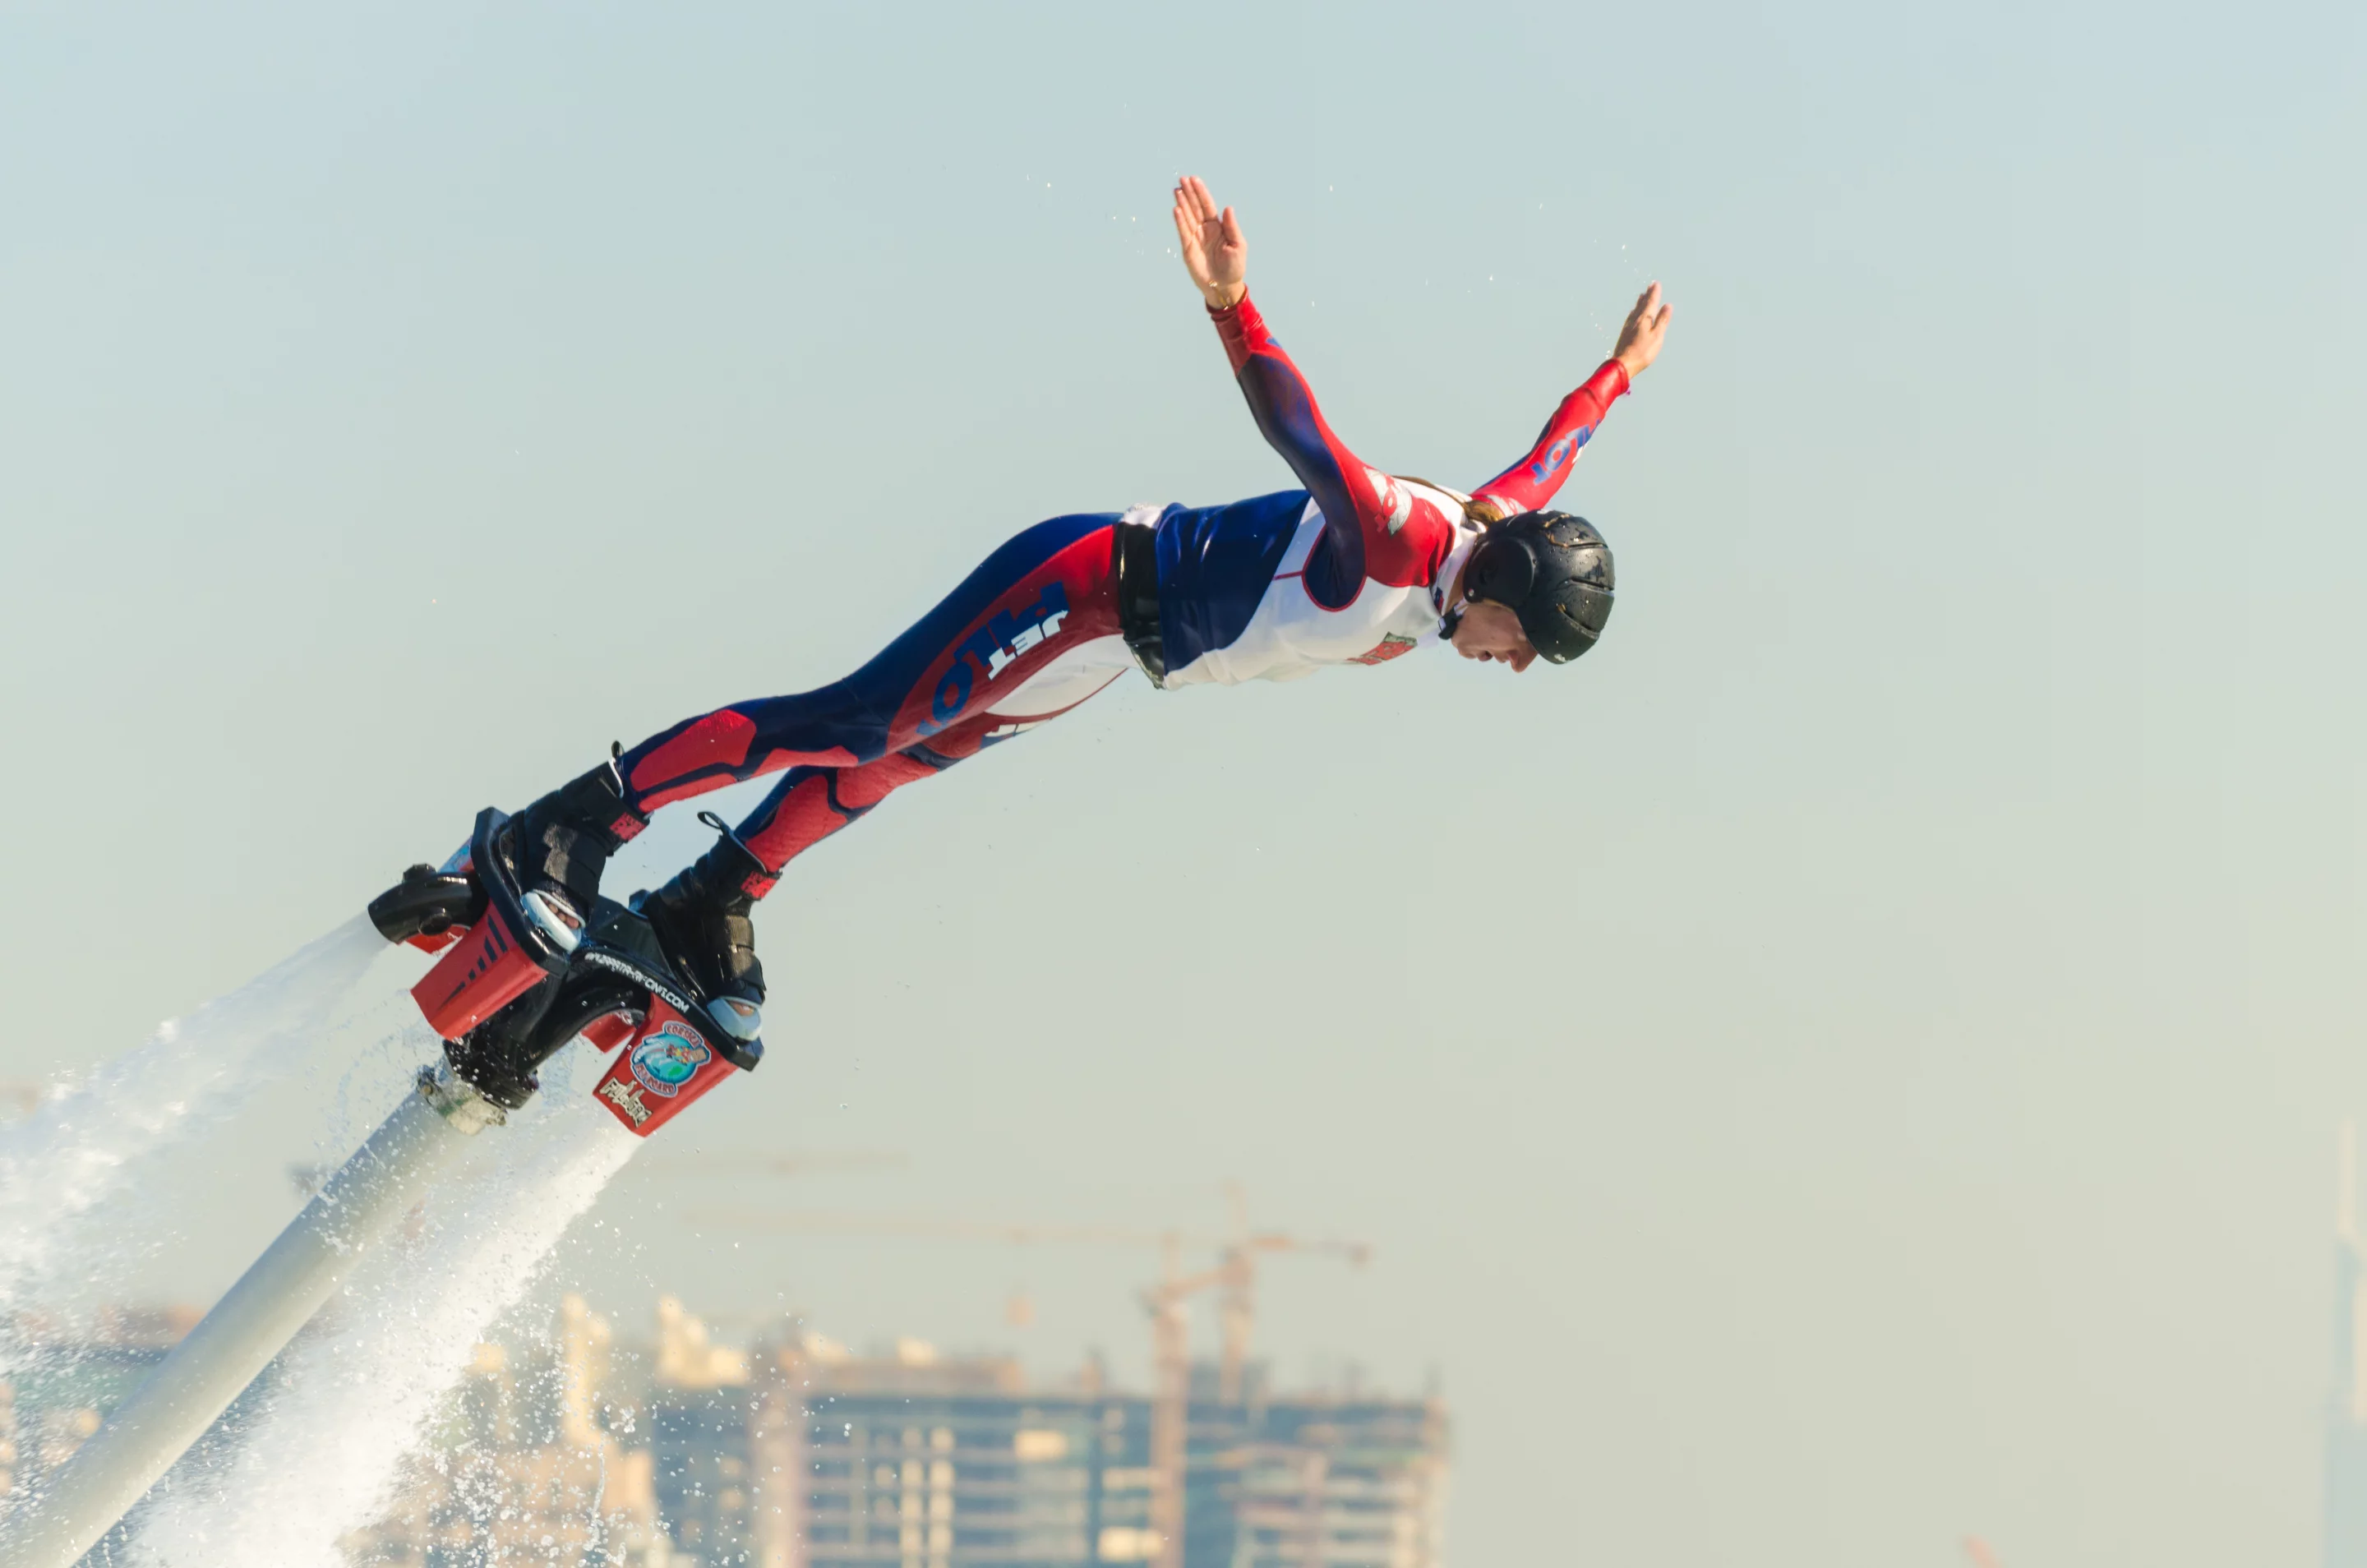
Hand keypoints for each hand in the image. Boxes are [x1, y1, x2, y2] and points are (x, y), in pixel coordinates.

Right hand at [1172, 175, 1246, 309]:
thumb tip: (1227, 208)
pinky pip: (1183, 232)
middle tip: (1182, 179)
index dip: (1201, 192)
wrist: (1225, 286)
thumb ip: (1232, 226)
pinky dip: (1180, 221)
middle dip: (1189, 193)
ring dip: (1182, 204)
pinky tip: (1176, 209)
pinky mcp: (1188, 249)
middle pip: (1195, 207)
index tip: (1194, 179)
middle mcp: (1205, 229)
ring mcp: (1195, 238)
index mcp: (1217, 226)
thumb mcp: (1238, 245)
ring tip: (1177, 190)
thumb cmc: (1234, 266)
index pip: (1207, 205)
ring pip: (1187, 217)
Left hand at [1612, 282, 1672, 379]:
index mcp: (1645, 319)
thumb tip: (1667, 305)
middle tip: (1650, 285)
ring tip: (1642, 295)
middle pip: (1642, 304)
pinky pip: (1630, 317)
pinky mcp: (1624, 333)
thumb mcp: (1657, 336)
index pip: (1651, 302)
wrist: (1623, 365)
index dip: (1655, 293)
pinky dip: (1634, 311)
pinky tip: (1632, 313)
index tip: (1657, 284)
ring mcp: (1628, 326)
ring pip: (1635, 310)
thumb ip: (1662, 320)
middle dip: (1647, 294)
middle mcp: (1635, 320)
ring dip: (1640, 302)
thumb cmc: (1643, 352)